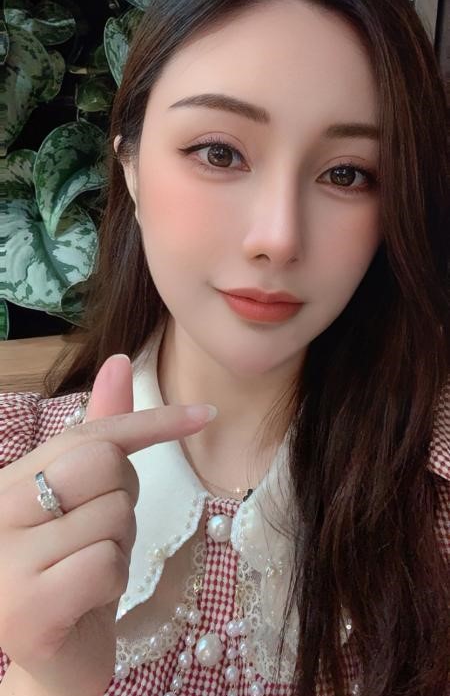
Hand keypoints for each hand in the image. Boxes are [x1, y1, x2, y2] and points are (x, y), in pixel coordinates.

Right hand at [0, 353, 215, 695]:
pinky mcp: (26, 607)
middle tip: (100, 532)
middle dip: (124, 498)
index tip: (205, 415)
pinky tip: (88, 599)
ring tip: (89, 568)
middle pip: (105, 466)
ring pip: (113, 516)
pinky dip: (114, 580)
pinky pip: (107, 564)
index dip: (153, 422)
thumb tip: (117, 360)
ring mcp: (5, 560)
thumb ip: (100, 432)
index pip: (92, 433)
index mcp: (12, 479)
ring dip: (121, 546)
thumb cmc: (72, 569)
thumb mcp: (87, 498)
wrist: (53, 659)